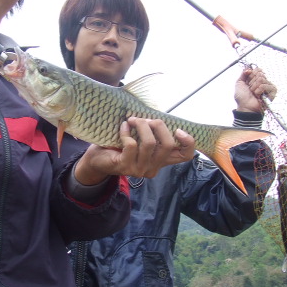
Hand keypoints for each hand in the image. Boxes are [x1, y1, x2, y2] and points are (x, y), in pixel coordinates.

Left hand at [73, 117, 194, 183]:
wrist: (97, 160)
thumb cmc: (120, 146)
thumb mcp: (140, 139)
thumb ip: (153, 133)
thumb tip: (157, 117)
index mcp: (161, 160)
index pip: (185, 156)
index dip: (189, 142)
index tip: (179, 130)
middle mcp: (153, 167)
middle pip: (168, 145)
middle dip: (157, 125)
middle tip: (144, 119)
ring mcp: (140, 169)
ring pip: (149, 143)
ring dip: (141, 125)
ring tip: (132, 120)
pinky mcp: (125, 166)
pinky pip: (132, 145)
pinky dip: (127, 132)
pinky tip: (123, 127)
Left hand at [234, 67, 276, 112]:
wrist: (245, 107)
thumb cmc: (242, 98)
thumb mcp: (239, 83)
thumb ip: (243, 74)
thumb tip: (249, 68)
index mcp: (255, 79)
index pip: (257, 70)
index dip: (251, 74)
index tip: (247, 82)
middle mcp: (262, 82)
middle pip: (260, 73)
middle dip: (252, 82)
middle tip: (250, 89)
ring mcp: (268, 86)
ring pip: (262, 79)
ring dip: (255, 87)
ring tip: (254, 94)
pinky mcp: (272, 92)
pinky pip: (266, 85)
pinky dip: (260, 91)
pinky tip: (258, 96)